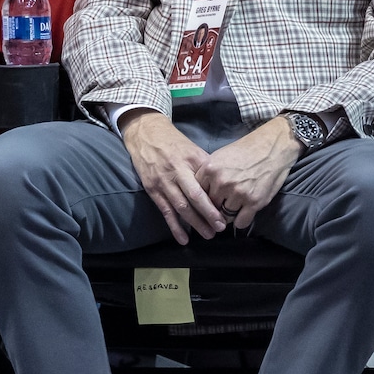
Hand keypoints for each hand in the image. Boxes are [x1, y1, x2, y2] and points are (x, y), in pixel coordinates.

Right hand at [120, 110, 224, 243]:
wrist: (146, 134)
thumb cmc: (174, 143)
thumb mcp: (193, 149)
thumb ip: (205, 167)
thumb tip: (222, 185)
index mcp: (189, 162)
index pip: (205, 185)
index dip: (215, 202)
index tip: (227, 214)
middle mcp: (176, 172)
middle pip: (194, 198)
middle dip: (208, 215)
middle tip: (220, 229)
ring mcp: (162, 182)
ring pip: (180, 207)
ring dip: (194, 223)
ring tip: (207, 235)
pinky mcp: (152, 190)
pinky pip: (165, 211)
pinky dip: (174, 226)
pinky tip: (183, 239)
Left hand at [195, 116, 299, 229]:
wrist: (271, 148)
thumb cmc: (245, 150)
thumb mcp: (219, 157)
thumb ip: (208, 174)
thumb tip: (200, 192)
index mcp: (210, 169)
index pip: (196, 194)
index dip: (202, 199)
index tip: (207, 203)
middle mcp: (222, 182)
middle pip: (210, 207)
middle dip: (215, 209)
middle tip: (221, 208)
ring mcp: (238, 193)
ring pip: (225, 217)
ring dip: (228, 216)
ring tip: (233, 210)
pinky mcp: (254, 202)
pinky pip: (241, 222)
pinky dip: (241, 221)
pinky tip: (243, 214)